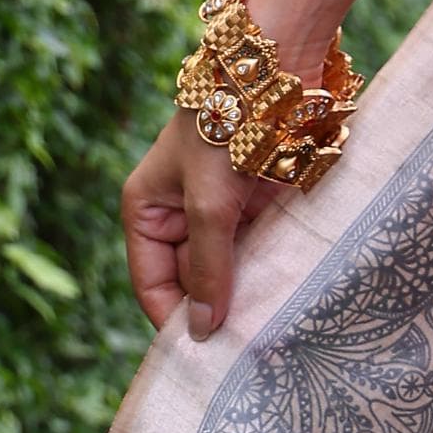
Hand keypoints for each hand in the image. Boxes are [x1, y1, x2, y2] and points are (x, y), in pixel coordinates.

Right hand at [121, 108, 281, 341]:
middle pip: (192, 280)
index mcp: (147, 211)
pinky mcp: (257, 203)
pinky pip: (258, 250)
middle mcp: (179, 215)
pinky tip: (286, 297)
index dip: (174, 319)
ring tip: (267, 331)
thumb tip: (200, 329)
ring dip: (246, 293)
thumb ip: (207, 266)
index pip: (153, 285)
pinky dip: (269, 271)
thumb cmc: (226, 130)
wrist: (277, 74)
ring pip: (229, 269)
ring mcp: (220, 210)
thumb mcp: (209, 204)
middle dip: (215, 308)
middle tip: (244, 351)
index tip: (204, 359)